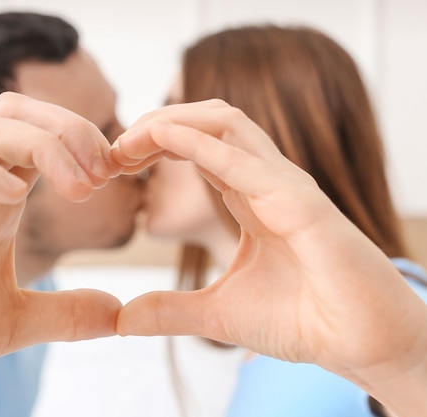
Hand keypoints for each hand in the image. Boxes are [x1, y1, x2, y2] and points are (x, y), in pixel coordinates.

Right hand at [0, 93, 121, 416]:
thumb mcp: (13, 322)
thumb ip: (64, 313)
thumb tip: (118, 313)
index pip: (40, 140)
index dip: (83, 143)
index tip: (118, 173)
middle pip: (12, 115)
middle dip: (66, 128)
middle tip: (104, 171)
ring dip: (37, 143)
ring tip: (80, 187)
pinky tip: (12, 199)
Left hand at [113, 100, 426, 415]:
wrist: (360, 345)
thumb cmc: (303, 321)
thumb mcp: (218, 314)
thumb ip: (170, 310)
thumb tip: (123, 318)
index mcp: (249, 197)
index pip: (196, 148)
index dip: (153, 146)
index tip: (113, 164)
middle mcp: (267, 182)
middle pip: (208, 122)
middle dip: (156, 124)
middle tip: (112, 148)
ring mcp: (285, 188)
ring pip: (226, 124)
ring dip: (171, 124)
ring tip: (128, 142)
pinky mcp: (301, 205)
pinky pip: (245, 162)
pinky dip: (200, 145)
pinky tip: (162, 138)